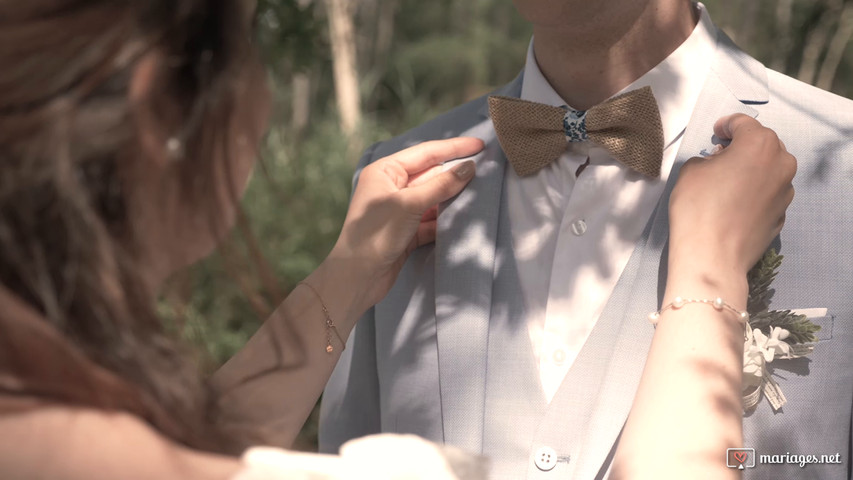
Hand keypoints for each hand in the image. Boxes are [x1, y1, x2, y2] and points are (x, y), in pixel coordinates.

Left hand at [329, 137, 482, 306]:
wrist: (357, 277)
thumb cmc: (376, 234)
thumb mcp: (409, 205)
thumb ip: (441, 185)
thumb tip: (469, 167)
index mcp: (385, 171)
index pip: (425, 153)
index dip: (454, 148)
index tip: (480, 144)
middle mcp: (391, 187)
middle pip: (431, 174)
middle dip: (456, 173)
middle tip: (487, 168)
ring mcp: (399, 210)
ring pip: (434, 198)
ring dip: (454, 197)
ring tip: (482, 192)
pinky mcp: (407, 232)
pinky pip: (432, 219)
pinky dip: (447, 219)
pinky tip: (466, 217)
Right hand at [668, 114, 795, 287]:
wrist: (712, 256)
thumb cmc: (698, 207)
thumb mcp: (691, 170)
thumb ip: (708, 157)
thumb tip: (719, 162)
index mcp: (760, 144)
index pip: (743, 123)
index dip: (726, 125)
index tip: (716, 132)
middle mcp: (781, 163)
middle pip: (762, 144)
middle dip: (742, 146)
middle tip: (720, 156)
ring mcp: (785, 191)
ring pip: (769, 170)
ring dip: (751, 169)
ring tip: (728, 181)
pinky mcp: (782, 214)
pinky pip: (768, 193)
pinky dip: (754, 192)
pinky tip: (735, 204)